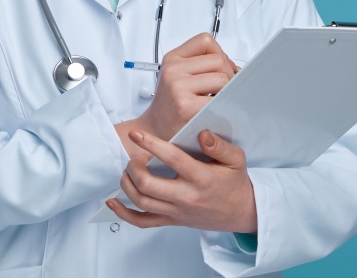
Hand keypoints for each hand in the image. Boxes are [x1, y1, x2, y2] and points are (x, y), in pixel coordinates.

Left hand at [107, 129, 256, 232]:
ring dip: (128, 183)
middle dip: (134, 167)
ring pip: (141, 202)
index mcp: (201, 178)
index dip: (151, 144)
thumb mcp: (236, 159)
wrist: (243, 213)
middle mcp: (186, 197)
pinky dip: (124, 214)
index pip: (172, 159)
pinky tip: (113, 202)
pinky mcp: (172, 221)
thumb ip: (219, 145)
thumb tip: (201, 134)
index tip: (137, 134)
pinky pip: (143, 222)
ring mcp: (177, 211)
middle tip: (136, 156)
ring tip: (129, 170)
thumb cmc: (236, 183)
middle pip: (148, 185)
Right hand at [134, 32, 238, 141]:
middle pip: (218, 60)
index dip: (218, 53)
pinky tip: (214, 110)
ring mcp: (178, 88)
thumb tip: (234, 67)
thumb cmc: (171, 103)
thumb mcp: (177, 75)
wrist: (155, 129)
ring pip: (222, 79)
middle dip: (227, 74)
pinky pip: (219, 99)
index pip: (205, 41)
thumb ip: (201, 64)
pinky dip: (222, 105)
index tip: (218, 69)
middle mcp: (173, 70)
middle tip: (221, 88)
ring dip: (225, 91)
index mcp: (172, 59)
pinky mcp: (186, 106)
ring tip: (214, 99)